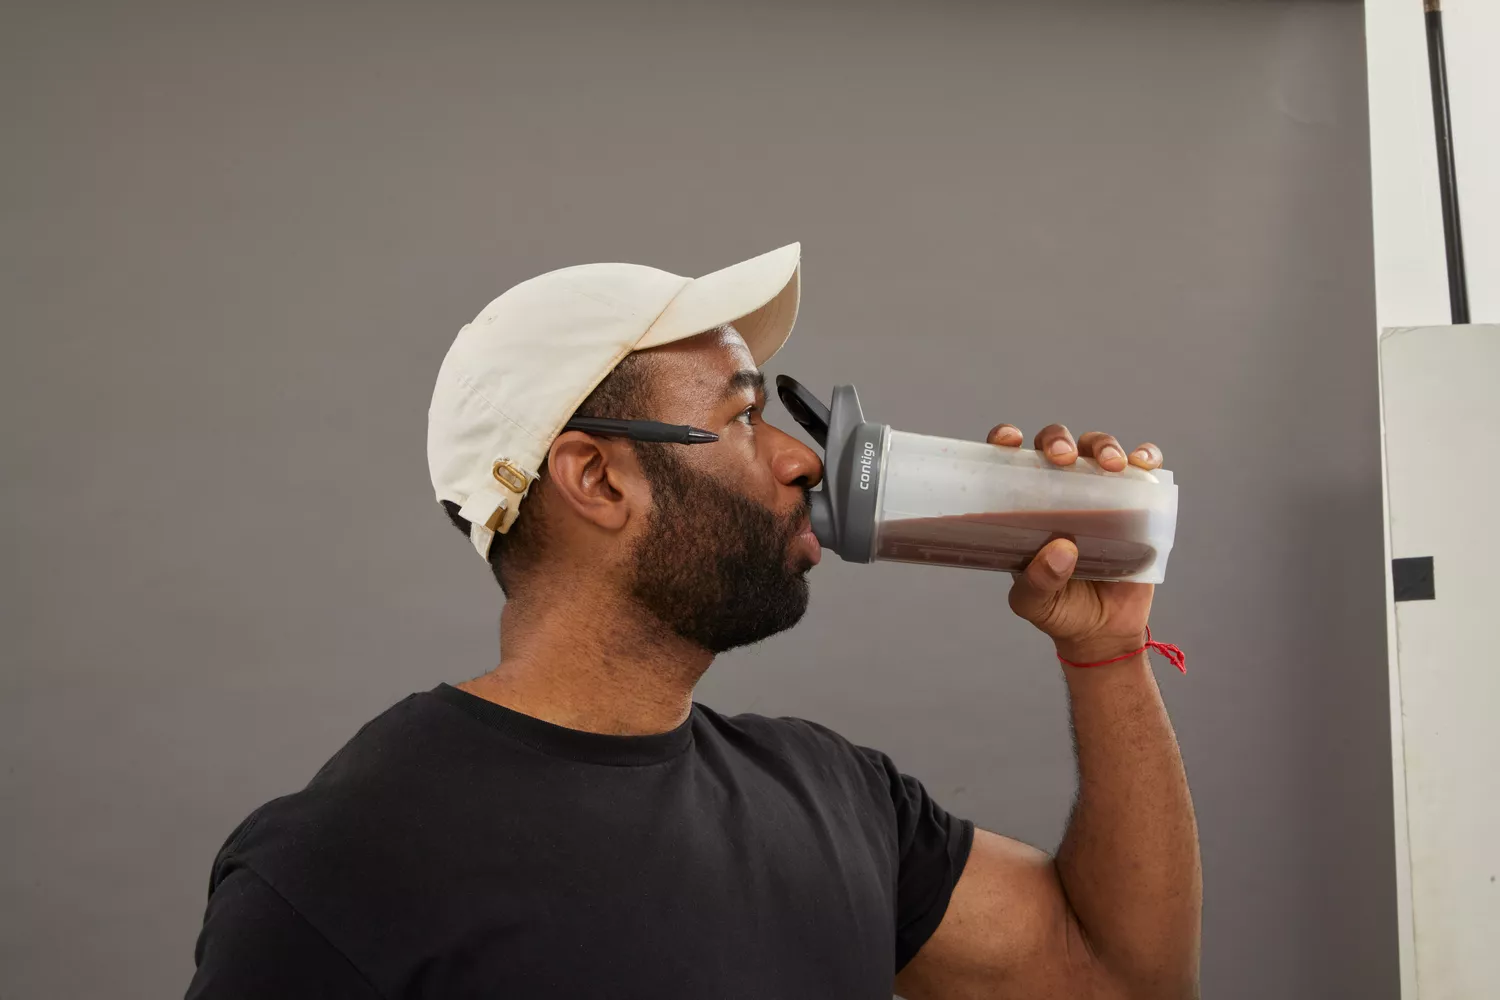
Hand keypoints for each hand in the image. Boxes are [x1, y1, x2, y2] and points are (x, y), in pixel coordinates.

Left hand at [985, 422, 1163, 663]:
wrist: (1105, 631)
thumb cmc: (1060, 610)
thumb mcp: (1035, 604)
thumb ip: (1037, 583)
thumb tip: (1060, 550)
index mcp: (1024, 507)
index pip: (1009, 462)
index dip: (1005, 440)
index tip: (1010, 441)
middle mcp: (1059, 490)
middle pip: (1056, 444)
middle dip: (1059, 440)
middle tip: (1064, 458)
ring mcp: (1099, 493)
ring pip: (1098, 447)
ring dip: (1104, 445)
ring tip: (1112, 466)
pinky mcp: (1135, 502)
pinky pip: (1141, 469)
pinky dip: (1145, 457)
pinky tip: (1144, 463)